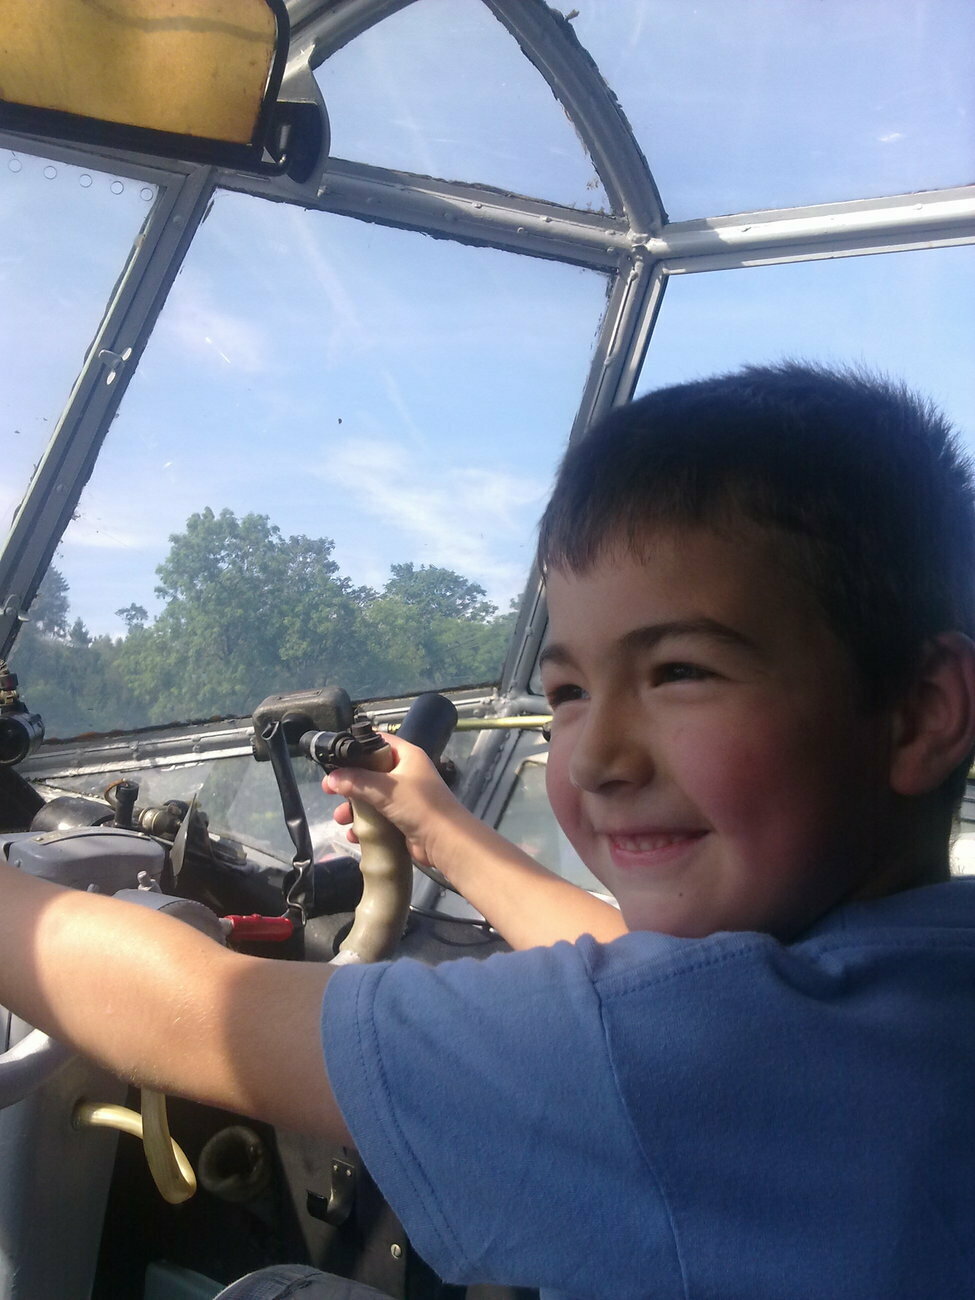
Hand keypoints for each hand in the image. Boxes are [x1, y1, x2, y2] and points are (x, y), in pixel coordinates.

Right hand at [324, 734, 464, 869]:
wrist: (446, 842)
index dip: (356, 748)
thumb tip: (330, 779)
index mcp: (407, 756)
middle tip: (329, 791)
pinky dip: (364, 825)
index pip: (377, 742)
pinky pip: (377, 817)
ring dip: (354, 808)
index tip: (334, 758)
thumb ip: (356, 781)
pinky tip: (354, 835)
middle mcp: (406, 773)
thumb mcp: (386, 789)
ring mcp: (404, 797)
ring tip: (340, 819)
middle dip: (349, 784)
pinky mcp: (402, 819)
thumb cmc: (420, 806)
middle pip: (370, 772)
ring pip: (371, 797)